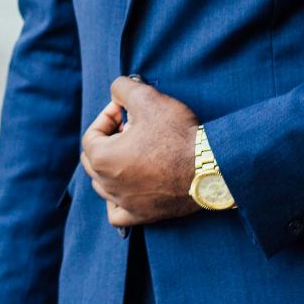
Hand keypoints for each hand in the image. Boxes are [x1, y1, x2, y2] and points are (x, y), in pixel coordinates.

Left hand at [79, 75, 201, 228]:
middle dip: (109, 140)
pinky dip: (116, 202)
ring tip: (136, 153)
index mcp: (102, 158)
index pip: (92, 134)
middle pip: (93, 159)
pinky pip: (117, 213)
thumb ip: (122, 88)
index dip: (108, 118)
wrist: (211, 167)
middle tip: (133, 129)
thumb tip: (115, 92)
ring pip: (103, 185)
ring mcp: (124, 202)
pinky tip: (128, 188)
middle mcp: (107, 185)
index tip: (126, 111)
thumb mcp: (147, 97)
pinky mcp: (143, 215)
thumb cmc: (177, 134)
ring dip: (113, 167)